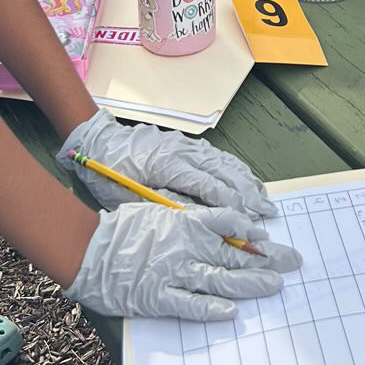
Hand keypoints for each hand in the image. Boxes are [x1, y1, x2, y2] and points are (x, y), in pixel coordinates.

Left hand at [60, 108, 275, 216]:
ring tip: (264, 201)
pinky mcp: (186, 144)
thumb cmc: (108, 174)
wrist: (98, 142)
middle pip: (223, 173)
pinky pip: (218, 156)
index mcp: (167, 164)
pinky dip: (236, 169)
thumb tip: (197, 221)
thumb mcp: (129, 198)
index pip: (207, 186)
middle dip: (248, 195)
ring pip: (225, 163)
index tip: (248, 222)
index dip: (230, 205)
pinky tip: (247, 180)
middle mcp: (182, 151)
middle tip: (267, 215)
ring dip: (247, 182)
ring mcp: (187, 145)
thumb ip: (164, 207)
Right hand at [63, 201, 299, 322]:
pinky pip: (190, 305)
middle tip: (293, 262)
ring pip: (220, 278)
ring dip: (250, 282)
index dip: (252, 231)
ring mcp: (173, 273)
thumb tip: (222, 224)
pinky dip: (212, 308)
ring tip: (275, 286)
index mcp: (185, 223)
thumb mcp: (159, 213)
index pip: (228, 223)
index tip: (270, 238)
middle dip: (267, 258)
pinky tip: (232, 312)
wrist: (88, 249)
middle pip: (234, 252)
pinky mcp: (158, 297)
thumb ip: (189, 221)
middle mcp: (185, 246)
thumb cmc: (123, 228)